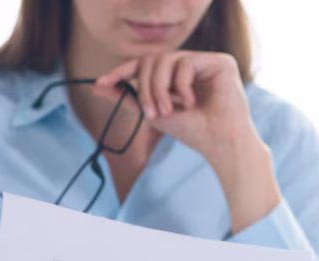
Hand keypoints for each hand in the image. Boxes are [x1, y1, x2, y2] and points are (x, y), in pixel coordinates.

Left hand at [94, 51, 281, 232]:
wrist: (219, 143)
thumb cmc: (192, 131)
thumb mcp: (154, 113)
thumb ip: (130, 98)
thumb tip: (98, 86)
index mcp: (177, 75)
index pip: (146, 64)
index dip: (122, 71)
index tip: (101, 83)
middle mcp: (191, 64)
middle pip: (153, 60)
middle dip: (145, 86)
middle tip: (150, 111)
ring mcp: (206, 61)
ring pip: (167, 59)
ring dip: (159, 87)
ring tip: (167, 110)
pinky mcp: (221, 62)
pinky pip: (186, 62)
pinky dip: (181, 85)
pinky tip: (191, 102)